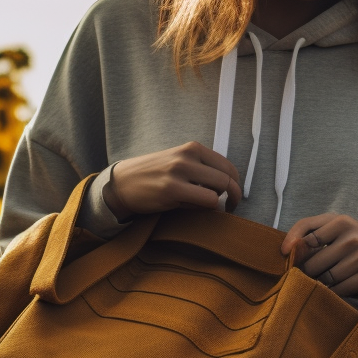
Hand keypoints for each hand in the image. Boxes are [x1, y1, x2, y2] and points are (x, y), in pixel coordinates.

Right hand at [104, 141, 243, 220]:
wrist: (121, 183)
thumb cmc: (152, 176)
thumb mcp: (178, 162)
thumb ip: (201, 168)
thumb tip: (227, 186)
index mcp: (192, 148)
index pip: (228, 166)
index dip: (236, 184)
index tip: (233, 196)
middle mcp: (187, 156)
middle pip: (227, 179)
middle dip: (234, 197)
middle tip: (230, 208)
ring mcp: (179, 172)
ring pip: (219, 191)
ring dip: (218, 203)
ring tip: (204, 207)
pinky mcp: (172, 190)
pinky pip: (205, 202)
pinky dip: (204, 209)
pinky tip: (191, 208)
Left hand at [279, 213, 357, 296]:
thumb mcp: (347, 232)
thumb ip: (320, 235)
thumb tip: (288, 251)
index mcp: (342, 221)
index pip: (306, 229)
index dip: (290, 242)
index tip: (282, 255)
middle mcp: (352, 235)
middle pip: (312, 261)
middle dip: (309, 273)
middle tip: (313, 278)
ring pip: (325, 278)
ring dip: (323, 285)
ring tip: (329, 284)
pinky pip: (340, 289)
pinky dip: (336, 293)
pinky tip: (341, 290)